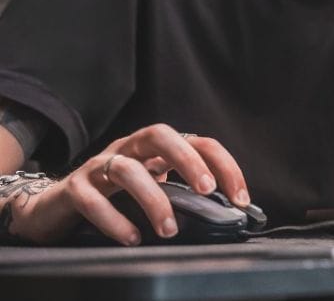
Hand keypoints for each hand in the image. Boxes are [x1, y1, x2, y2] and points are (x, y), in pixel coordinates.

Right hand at [3, 123, 248, 244]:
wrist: (55, 209)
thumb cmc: (114, 200)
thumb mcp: (155, 191)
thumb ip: (184, 196)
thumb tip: (226, 215)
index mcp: (155, 149)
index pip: (198, 142)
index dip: (224, 165)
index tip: (240, 198)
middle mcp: (129, 149)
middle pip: (160, 135)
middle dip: (187, 159)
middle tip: (207, 190)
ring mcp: (99, 166)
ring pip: (126, 169)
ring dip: (152, 199)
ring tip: (169, 230)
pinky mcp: (73, 188)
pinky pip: (92, 199)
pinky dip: (114, 219)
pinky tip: (132, 238)